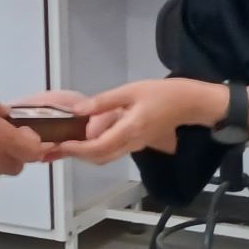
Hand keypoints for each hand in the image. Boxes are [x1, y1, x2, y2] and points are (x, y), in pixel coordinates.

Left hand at [56, 79, 226, 165]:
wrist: (189, 103)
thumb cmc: (161, 93)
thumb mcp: (131, 91)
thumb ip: (104, 101)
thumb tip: (78, 110)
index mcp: (129, 129)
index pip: (99, 147)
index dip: (78, 148)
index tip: (62, 143)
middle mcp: (131, 143)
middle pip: (100, 157)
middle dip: (78, 154)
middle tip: (59, 146)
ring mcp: (136, 146)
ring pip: (107, 157)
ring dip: (87, 153)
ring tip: (69, 142)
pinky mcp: (138, 144)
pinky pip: (114, 151)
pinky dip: (98, 149)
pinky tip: (88, 138)